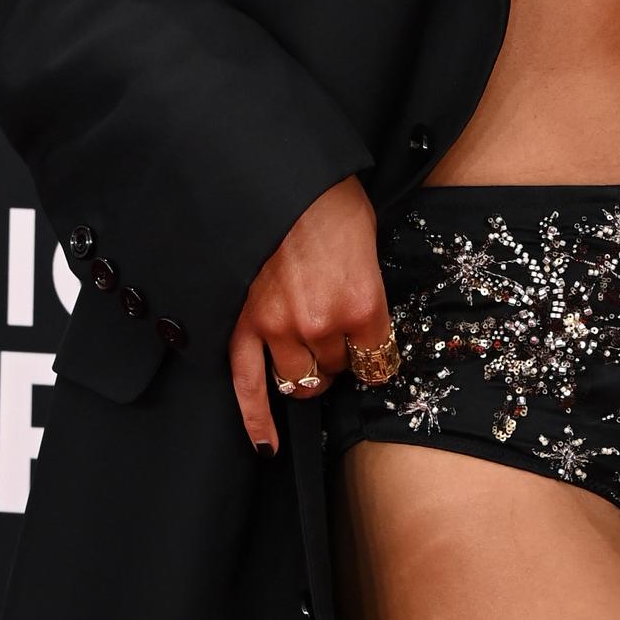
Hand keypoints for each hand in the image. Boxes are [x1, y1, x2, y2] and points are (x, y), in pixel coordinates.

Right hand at [228, 174, 389, 455]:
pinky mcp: (243, 323)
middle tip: (336, 337)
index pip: (377, 358)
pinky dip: (256, 419)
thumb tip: (363, 312)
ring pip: (297, 379)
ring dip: (306, 373)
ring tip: (308, 356)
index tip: (373, 348)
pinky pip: (246, 385)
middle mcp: (321, 324)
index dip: (375, 354)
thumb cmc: (327, 196)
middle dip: (339, 358)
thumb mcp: (367, 239)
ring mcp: (278, 327)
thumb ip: (365, 287)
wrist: (278, 175)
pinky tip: (266, 444)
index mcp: (361, 303)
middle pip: (336, 369)